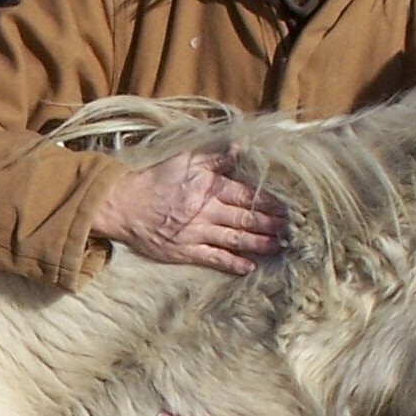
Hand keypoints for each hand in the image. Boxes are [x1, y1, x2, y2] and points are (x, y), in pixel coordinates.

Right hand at [91, 150, 287, 273]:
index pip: (246, 195)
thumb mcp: (185, 160)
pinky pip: (214, 258)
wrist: (124, 206)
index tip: (287, 208)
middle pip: (246, 218)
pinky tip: (248, 266)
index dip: (268, 202)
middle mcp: (206, 212)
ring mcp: (196, 233)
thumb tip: (240, 148)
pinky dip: (232, 263)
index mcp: (209, 188)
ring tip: (278, 246)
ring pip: (235, 239)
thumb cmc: (155, 180)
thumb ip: (215, 158)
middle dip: (271, 224)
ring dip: (259, 243)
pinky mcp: (185, 251)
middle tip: (291, 230)